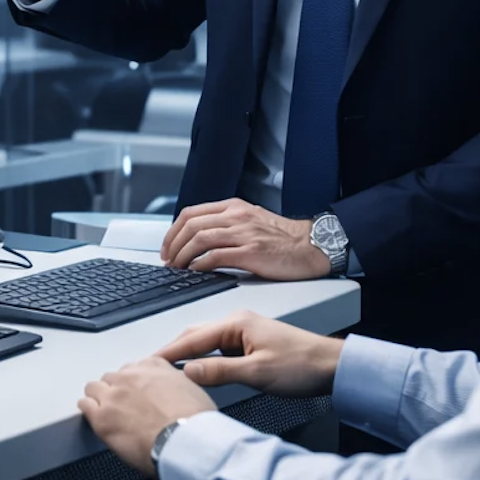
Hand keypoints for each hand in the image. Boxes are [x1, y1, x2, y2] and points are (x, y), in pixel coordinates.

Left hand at [78, 356, 215, 476]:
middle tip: (124, 406)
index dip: (135, 383)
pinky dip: (89, 409)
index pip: (134, 367)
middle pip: (113, 377)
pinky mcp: (101, 417)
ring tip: (107, 411)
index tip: (137, 392)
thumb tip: (172, 392)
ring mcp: (113, 395)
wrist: (185, 442)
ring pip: (95, 388)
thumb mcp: (192, 390)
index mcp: (153, 366)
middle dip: (117, 390)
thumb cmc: (194, 423)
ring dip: (100, 398)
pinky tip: (95, 417)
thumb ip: (175, 384)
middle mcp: (130, 376)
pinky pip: (85, 405)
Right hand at [155, 309, 343, 398]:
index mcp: (236, 323)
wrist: (332, 367)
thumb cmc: (302, 365)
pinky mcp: (250, 344)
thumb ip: (220, 372)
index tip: (149, 363)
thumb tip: (189, 372)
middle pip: (195, 336)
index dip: (169, 352)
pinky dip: (203, 359)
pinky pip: (218, 349)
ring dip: (188, 356)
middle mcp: (237, 322)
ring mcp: (243, 332)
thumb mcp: (258, 372)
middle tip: (152, 369)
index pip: (192, 337)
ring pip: (205, 343)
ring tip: (169, 372)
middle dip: (173, 351)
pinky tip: (199, 372)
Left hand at [161, 198, 328, 279]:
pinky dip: (200, 265)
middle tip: (168, 261)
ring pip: (200, 239)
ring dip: (183, 256)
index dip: (173, 231)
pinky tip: (196, 272)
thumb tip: (198, 239)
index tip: (168, 247)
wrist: (312, 245)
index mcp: (233, 207)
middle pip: (191, 225)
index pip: (191, 213)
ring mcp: (243, 233)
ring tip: (178, 268)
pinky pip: (216, 256)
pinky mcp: (251, 252)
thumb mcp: (251, 220)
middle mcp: (236, 216)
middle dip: (173, 245)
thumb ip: (227, 224)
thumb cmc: (283, 238)